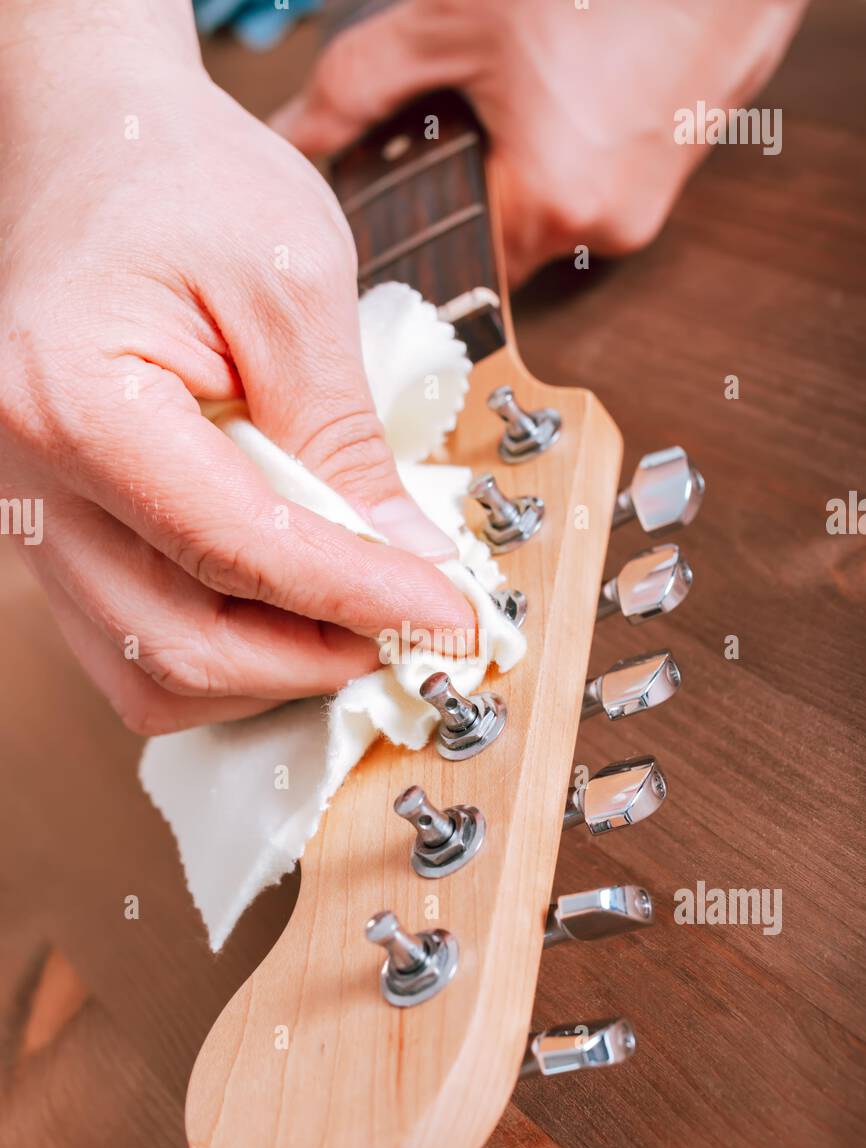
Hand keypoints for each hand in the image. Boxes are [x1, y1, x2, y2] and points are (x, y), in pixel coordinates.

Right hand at [0, 0, 473, 734]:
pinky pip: (135, 644)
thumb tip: (404, 554)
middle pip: (177, 649)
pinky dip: (225, 651)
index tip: (443, 611)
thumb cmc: (180, 180)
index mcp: (77, 402)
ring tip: (354, 617)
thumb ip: (344, 437)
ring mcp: (35, 515)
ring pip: (149, 672)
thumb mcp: (293, 282)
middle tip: (407, 629)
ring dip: (268, 671)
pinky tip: (291, 609)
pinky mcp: (61, 530)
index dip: (355, 596)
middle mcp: (31, 478)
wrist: (95, 146)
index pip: (234, 550)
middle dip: (312, 658)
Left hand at [274, 0, 807, 283]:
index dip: (415, 245)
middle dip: (468, 195)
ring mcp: (641, 212)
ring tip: (522, 100)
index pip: (450, 276)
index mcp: (546, 203)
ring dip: (519, 174)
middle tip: (461, 126)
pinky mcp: (665, 184)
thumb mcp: (455, 21)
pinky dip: (564, 157)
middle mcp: (600, 227)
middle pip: (498, 247)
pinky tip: (562, 97)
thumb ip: (361, 84)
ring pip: (545, 220)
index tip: (394, 225)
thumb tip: (297, 132)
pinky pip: (590, 192)